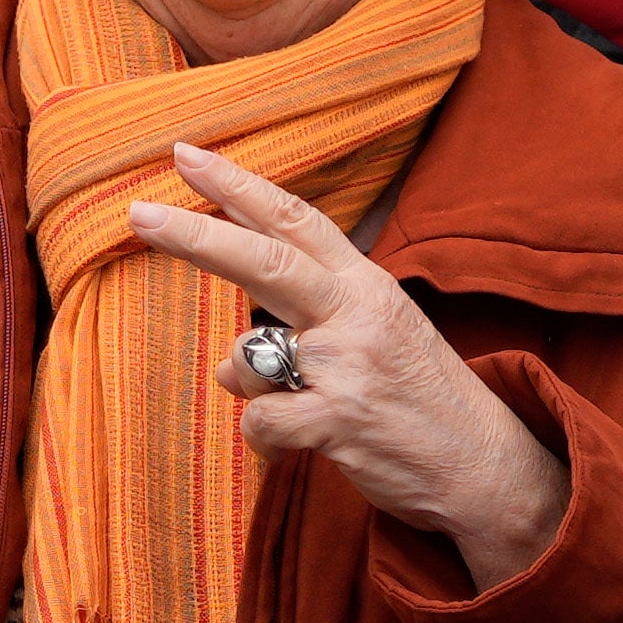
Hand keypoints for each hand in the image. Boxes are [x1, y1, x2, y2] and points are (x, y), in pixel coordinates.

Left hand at [124, 145, 562, 587]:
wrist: (485, 467)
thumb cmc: (421, 402)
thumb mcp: (378, 337)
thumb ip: (305, 328)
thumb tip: (231, 357)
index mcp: (367, 285)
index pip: (296, 220)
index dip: (239, 186)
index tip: (186, 155)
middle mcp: (357, 315)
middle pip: (263, 262)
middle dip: (195, 235)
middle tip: (137, 211)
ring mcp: (348, 366)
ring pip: (247, 358)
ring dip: (254, 387)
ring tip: (306, 407)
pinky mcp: (339, 420)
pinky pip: (258, 421)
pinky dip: (266, 439)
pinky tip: (304, 445)